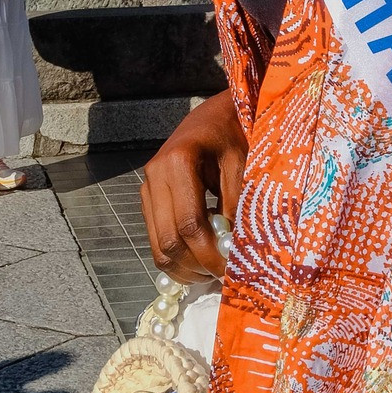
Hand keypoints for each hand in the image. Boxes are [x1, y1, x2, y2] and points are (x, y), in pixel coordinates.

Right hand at [141, 89, 247, 279]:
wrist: (214, 115)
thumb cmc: (234, 134)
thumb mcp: (243, 165)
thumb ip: (238, 206)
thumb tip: (236, 253)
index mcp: (178, 162)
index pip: (190, 225)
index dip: (211, 255)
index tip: (232, 272)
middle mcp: (155, 176)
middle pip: (169, 241)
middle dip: (197, 266)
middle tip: (224, 277)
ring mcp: (148, 188)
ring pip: (158, 246)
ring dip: (185, 268)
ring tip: (213, 272)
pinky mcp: (149, 199)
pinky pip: (157, 238)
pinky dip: (177, 257)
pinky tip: (200, 260)